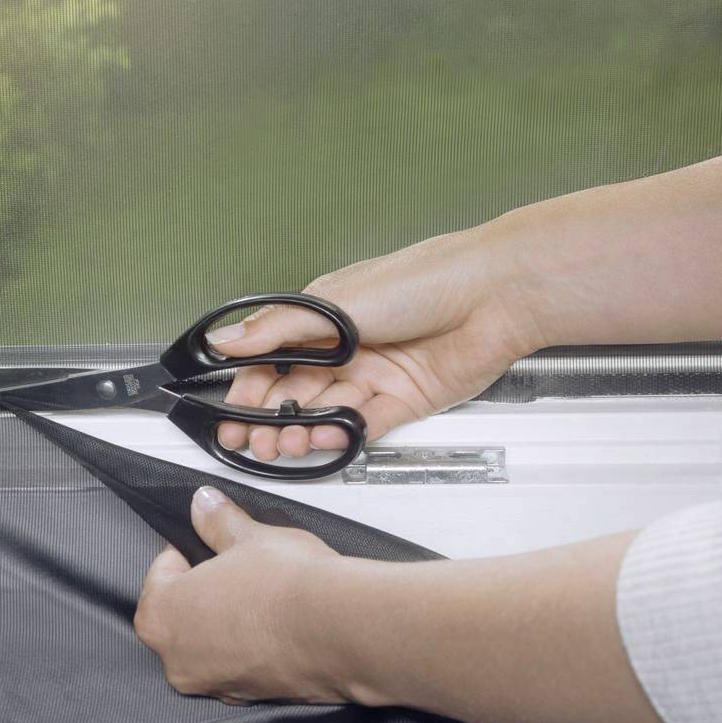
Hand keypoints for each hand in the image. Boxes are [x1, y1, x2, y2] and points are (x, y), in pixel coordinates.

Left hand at [133, 486, 349, 703]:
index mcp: (161, 616)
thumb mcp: (248, 537)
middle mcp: (178, 660)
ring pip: (212, 643)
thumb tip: (204, 505)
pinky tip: (278, 627)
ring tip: (264, 596)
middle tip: (240, 568)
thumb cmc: (288, 587)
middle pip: (183, 612)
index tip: (212, 543)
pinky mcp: (250, 698)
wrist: (340, 630)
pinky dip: (253, 647)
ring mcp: (213, 684)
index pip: (162, 571)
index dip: (191, 550)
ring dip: (230, 621)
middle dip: (208, 589)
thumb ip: (217, 521)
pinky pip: (241, 664)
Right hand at [212, 227, 546, 460]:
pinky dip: (342, 435)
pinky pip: (364, 425)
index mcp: (324, 318)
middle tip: (253, 441)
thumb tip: (228, 340)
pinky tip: (326, 438)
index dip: (249, 388)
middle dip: (270, 419)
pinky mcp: (404, 400)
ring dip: (302, 430)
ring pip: (326, 412)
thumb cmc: (424, 279)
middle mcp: (347, 348)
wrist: (493, 295)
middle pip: (296, 392)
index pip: (273, 359)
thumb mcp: (335, 302)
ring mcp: (375, 375)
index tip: (231, 414)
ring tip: (287, 443)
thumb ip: (278, 328)